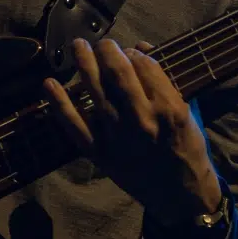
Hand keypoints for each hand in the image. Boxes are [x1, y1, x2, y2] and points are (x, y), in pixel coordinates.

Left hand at [42, 39, 222, 219]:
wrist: (181, 196)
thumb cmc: (188, 149)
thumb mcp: (187, 112)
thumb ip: (166, 80)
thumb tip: (140, 48)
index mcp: (168, 107)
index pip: (144, 66)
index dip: (133, 53)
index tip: (128, 51)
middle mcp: (142, 120)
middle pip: (117, 73)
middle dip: (106, 50)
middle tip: (101, 43)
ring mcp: (118, 137)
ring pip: (95, 92)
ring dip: (83, 64)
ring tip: (77, 46)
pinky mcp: (101, 153)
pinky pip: (74, 125)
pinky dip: (59, 104)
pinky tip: (49, 84)